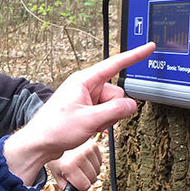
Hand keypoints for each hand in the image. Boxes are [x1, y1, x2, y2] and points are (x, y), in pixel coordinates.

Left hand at [3, 43, 154, 184]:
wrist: (39, 144)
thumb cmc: (55, 129)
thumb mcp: (89, 120)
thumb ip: (114, 111)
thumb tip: (132, 105)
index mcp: (84, 80)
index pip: (115, 64)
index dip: (134, 55)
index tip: (150, 47)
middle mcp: (86, 87)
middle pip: (117, 92)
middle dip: (113, 109)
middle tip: (95, 120)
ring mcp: (86, 98)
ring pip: (113, 105)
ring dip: (106, 118)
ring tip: (88, 126)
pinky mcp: (87, 109)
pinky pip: (105, 113)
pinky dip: (102, 122)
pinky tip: (88, 129)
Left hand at [47, 138, 101, 190]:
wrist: (54, 143)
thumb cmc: (57, 161)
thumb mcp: (60, 178)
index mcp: (69, 167)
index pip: (85, 186)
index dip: (80, 188)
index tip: (74, 182)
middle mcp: (79, 157)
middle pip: (93, 179)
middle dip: (85, 180)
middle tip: (76, 173)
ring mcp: (87, 149)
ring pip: (98, 171)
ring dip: (90, 171)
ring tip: (79, 166)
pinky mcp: (93, 145)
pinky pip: (100, 161)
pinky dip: (94, 163)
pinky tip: (84, 160)